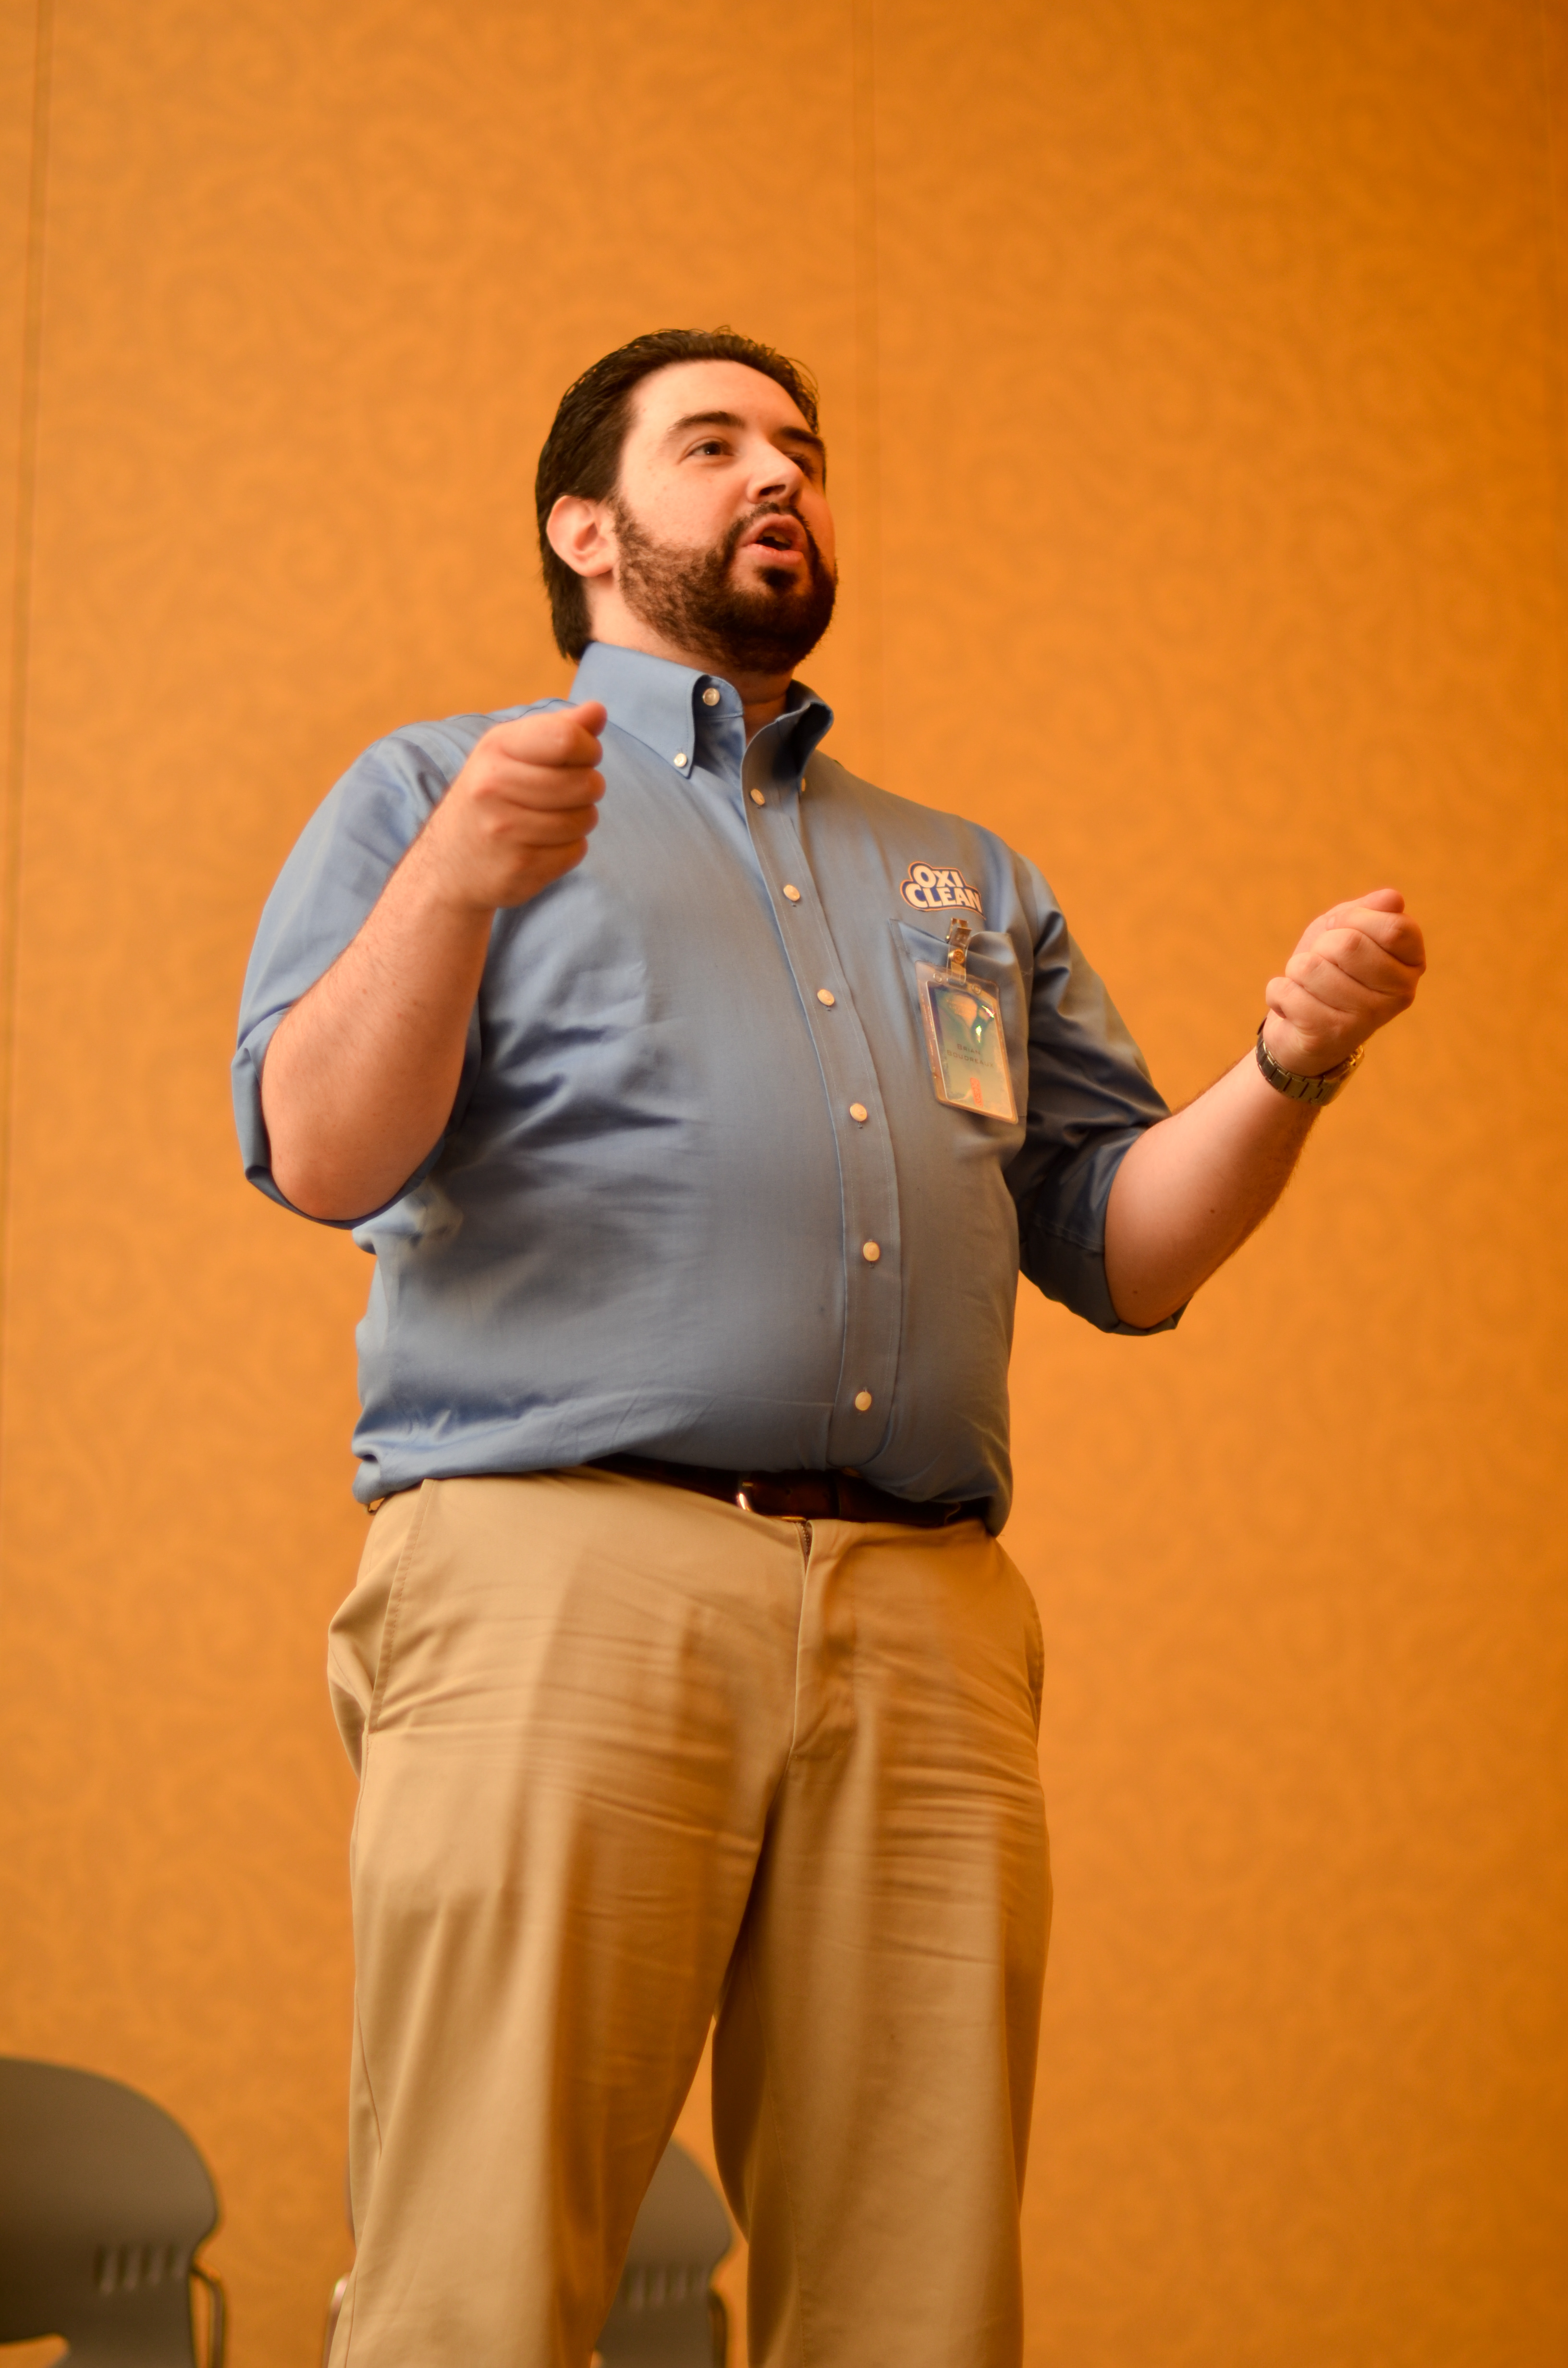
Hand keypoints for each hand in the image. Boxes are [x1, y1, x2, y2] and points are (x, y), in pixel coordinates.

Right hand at [416, 700, 606, 911]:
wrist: (447, 864)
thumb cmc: (490, 796)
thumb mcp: (511, 752)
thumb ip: (558, 728)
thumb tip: (598, 710)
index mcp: (495, 748)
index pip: (566, 738)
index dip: (588, 748)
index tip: (578, 757)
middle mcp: (494, 786)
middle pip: (585, 783)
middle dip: (589, 787)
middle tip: (567, 793)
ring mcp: (505, 830)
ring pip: (585, 819)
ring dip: (580, 819)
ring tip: (553, 818)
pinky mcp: (520, 867)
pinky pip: (576, 851)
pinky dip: (569, 848)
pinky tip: (543, 844)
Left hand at [1261, 887, 1425, 1075]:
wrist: (1303, 1032)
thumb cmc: (1329, 970)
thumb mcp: (1345, 930)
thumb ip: (1367, 911)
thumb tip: (1392, 899)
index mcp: (1412, 964)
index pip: (1392, 927)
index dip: (1354, 919)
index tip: (1341, 931)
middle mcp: (1400, 994)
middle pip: (1348, 943)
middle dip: (1320, 946)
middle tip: (1321, 965)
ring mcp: (1367, 1018)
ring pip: (1311, 967)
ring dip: (1296, 970)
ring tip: (1307, 987)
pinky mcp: (1330, 1036)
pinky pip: (1287, 992)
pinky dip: (1278, 992)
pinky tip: (1292, 1008)